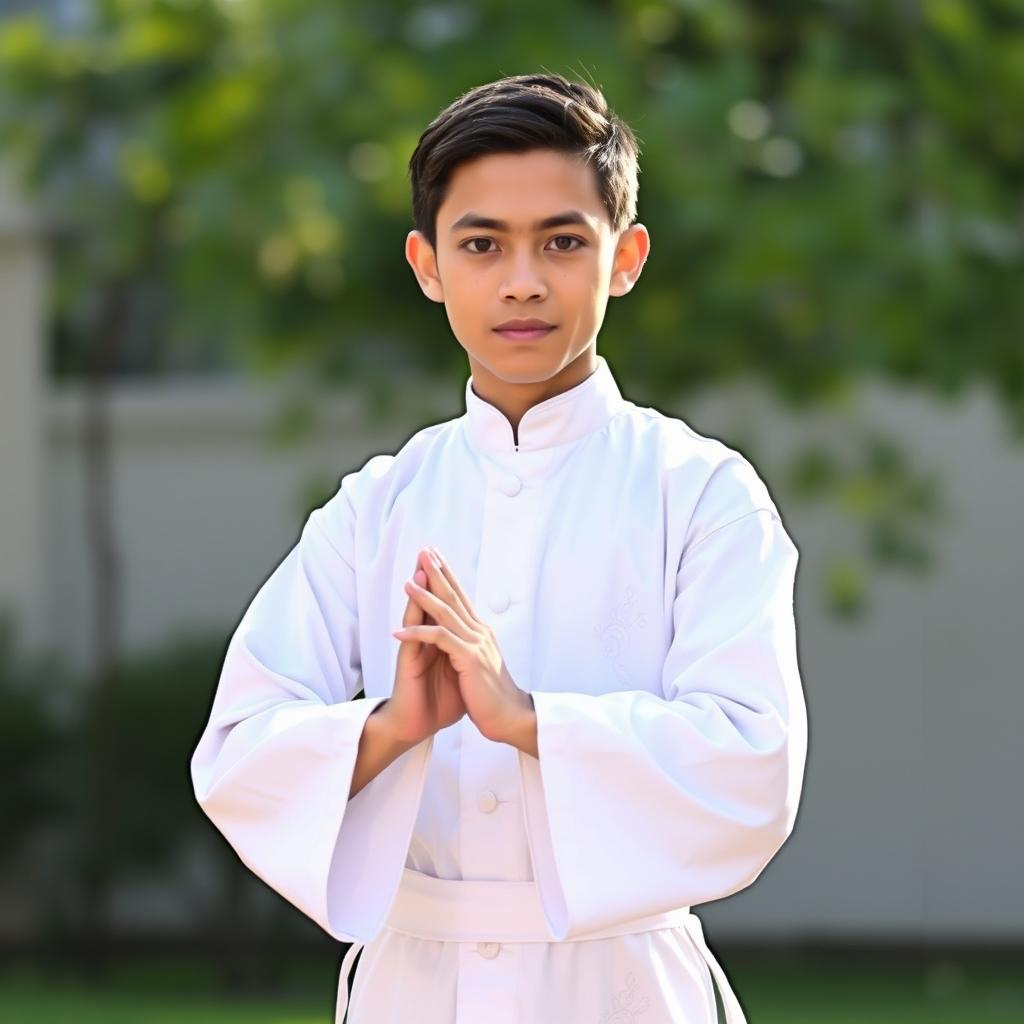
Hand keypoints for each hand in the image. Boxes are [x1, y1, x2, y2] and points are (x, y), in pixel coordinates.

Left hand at [393, 546, 533, 744]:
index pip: (461, 597)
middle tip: (425, 551)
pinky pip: (439, 640)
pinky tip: (399, 631)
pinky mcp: (468, 659)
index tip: (435, 557)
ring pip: (446, 613)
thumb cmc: (492, 695)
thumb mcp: (480, 664)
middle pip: (454, 596)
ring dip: (424, 596)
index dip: (447, 576)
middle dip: (437, 572)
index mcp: (480, 632)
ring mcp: (475, 644)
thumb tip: (461, 638)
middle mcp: (479, 632)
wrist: (510, 716)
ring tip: (407, 582)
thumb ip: (470, 647)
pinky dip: (418, 633)